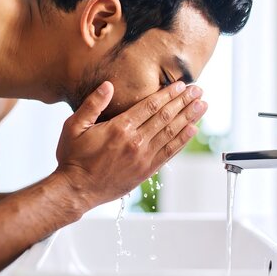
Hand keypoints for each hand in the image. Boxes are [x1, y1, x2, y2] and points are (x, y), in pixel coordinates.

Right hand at [54, 80, 206, 209]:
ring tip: (202, 106)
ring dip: (189, 118)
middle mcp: (135, 142)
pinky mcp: (146, 171)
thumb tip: (108, 85)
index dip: (168, 94)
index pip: (150, 106)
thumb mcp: (74, 126)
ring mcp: (143, 157)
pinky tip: (193, 130)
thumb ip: (92, 104)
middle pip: (166, 117)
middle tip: (199, 90)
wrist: (76, 190)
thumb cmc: (73, 158)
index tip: (181, 85)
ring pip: (172, 133)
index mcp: (119, 128)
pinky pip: (169, 153)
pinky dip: (182, 140)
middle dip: (184, 101)